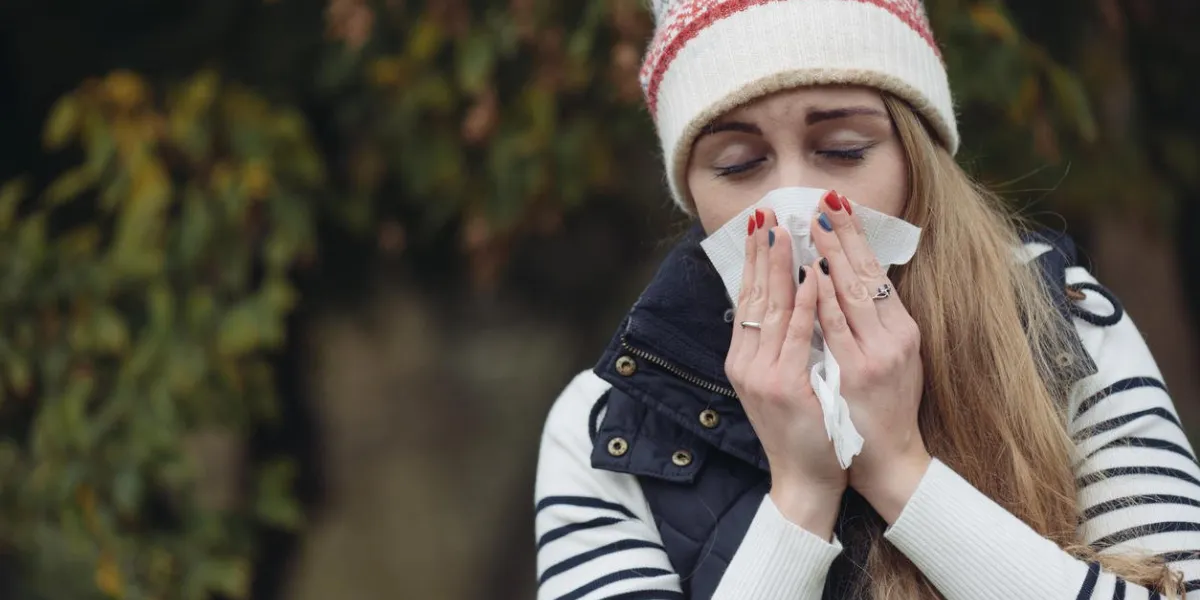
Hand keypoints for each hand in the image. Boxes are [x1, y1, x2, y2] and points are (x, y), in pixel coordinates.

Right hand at [725, 208, 845, 538]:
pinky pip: (796, 334)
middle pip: (753, 295)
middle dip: (761, 251)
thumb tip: (780, 303)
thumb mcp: (780, 382)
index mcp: (744, 359)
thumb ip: (777, 345)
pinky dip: (803, 302)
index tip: (759, 224)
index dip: (752, 260)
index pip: (747, 299)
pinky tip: (810, 274)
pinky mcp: (783, 386)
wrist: (804, 480)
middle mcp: (746, 363)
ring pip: (771, 308)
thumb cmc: (802, 430)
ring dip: (779, 266)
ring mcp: (762, 374)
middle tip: (766, 212)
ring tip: (785, 229)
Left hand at [808, 191, 929, 522]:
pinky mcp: (859, 373)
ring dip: (833, 255)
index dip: (857, 237)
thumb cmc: (882, 410)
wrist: (888, 462)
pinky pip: (836, 327)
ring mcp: (877, 354)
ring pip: (853, 293)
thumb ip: (871, 324)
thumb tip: (847, 282)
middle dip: (845, 233)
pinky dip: (825, 298)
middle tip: (826, 197)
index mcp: (901, 331)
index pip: (876, 273)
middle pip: (867, 274)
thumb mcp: (887, 360)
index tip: (839, 205)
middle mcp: (895, 337)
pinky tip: (814, 274)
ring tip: (816, 221)